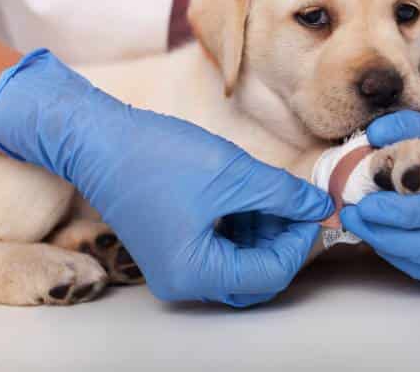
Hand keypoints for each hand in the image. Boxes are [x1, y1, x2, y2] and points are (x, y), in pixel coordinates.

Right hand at [0, 50, 333, 306]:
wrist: (99, 138)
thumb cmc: (157, 156)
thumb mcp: (234, 174)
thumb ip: (284, 195)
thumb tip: (321, 206)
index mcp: (194, 274)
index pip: (270, 273)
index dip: (300, 240)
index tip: (317, 208)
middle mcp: (183, 282)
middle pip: (256, 276)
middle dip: (284, 240)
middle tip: (302, 204)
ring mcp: (176, 266)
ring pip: (241, 262)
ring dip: (266, 231)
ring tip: (278, 193)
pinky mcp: (174, 247)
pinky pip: (221, 248)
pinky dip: (244, 226)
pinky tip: (254, 195)